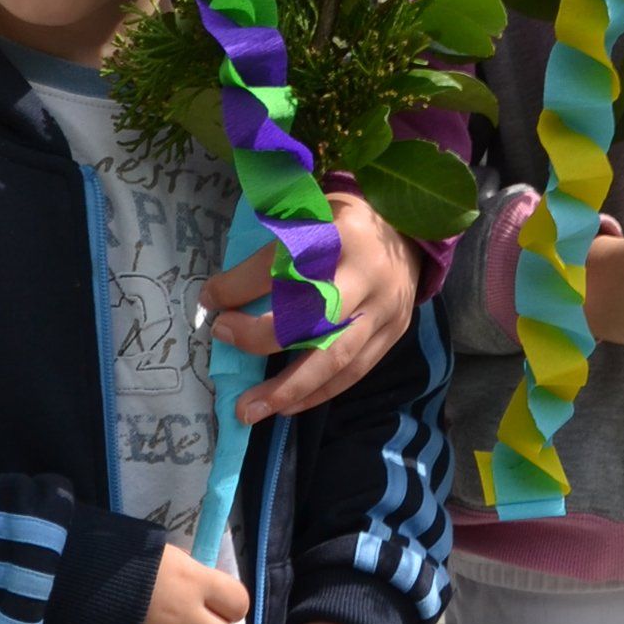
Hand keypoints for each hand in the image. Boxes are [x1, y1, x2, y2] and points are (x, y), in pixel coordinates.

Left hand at [203, 190, 423, 425]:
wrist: (412, 231)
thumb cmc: (347, 222)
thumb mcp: (311, 214)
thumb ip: (272, 249)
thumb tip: (217, 295)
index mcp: (340, 233)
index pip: (283, 263)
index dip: (241, 284)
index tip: (211, 299)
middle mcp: (366, 273)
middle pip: (312, 313)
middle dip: (262, 337)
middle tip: (223, 340)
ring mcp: (384, 308)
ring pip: (335, 356)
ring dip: (289, 388)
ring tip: (250, 410)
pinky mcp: (393, 333)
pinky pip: (354, 372)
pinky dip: (317, 393)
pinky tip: (285, 406)